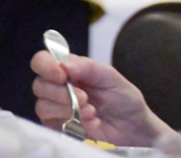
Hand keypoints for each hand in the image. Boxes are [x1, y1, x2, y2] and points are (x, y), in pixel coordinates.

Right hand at [30, 50, 177, 146]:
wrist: (133, 125)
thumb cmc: (123, 98)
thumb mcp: (111, 77)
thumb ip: (88, 68)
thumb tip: (64, 64)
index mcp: (71, 70)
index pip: (43, 61)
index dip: (46, 66)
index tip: (61, 75)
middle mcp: (60, 87)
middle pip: (39, 85)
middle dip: (60, 91)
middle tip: (84, 97)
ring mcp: (57, 108)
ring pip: (43, 106)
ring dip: (67, 107)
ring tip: (91, 109)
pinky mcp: (58, 127)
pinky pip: (52, 123)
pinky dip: (72, 120)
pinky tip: (90, 120)